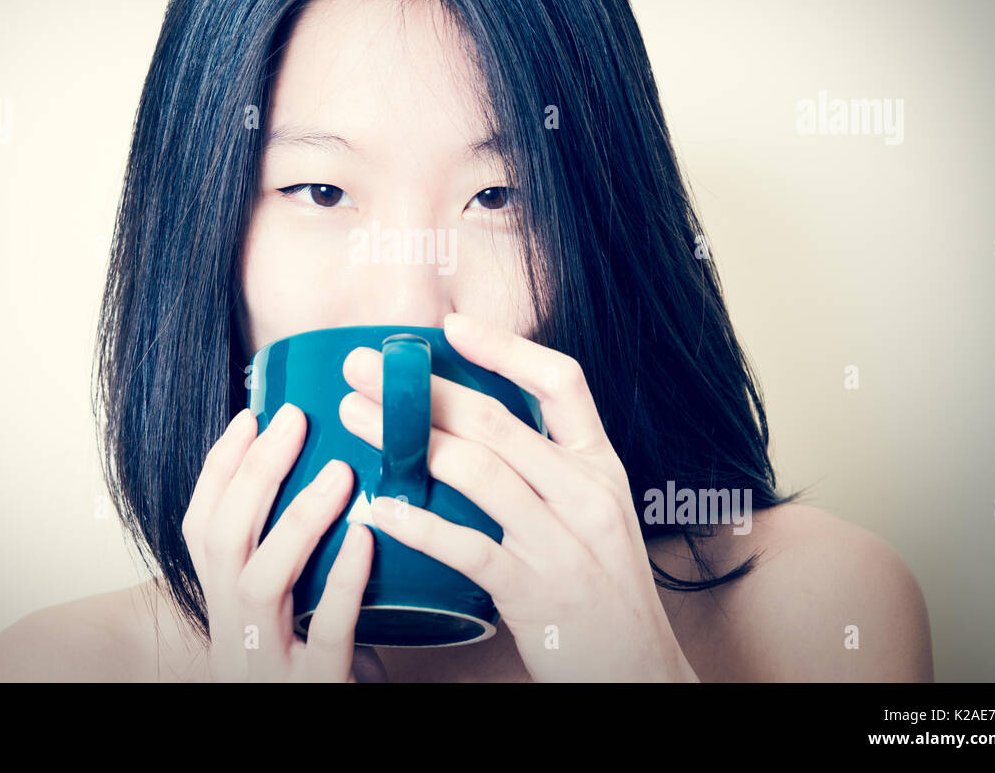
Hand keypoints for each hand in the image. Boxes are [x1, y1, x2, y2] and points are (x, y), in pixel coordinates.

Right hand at [181, 403, 378, 681]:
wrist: (293, 728)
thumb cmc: (294, 672)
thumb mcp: (272, 616)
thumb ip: (281, 559)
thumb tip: (316, 474)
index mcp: (219, 606)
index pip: (199, 526)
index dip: (218, 469)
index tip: (249, 415)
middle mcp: (229, 631)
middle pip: (221, 541)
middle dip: (253, 473)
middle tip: (294, 418)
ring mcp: (264, 663)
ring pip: (262, 582)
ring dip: (296, 519)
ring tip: (338, 471)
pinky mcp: (308, 690)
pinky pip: (325, 633)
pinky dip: (343, 583)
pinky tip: (367, 539)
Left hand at [338, 312, 699, 682]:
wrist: (637, 668)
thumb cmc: (603, 587)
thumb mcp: (593, 512)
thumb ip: (547, 467)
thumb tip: (473, 421)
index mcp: (600, 465)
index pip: (562, 382)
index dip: (506, 348)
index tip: (452, 326)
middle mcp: (584, 494)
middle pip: (496, 420)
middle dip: (422, 388)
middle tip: (364, 366)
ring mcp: (560, 543)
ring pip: (476, 471)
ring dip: (405, 439)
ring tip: (356, 418)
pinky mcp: (534, 592)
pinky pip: (466, 547)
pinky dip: (416, 524)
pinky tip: (377, 507)